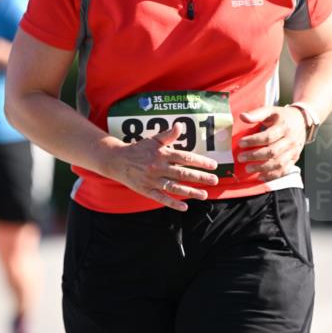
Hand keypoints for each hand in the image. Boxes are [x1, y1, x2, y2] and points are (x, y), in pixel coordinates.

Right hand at [104, 121, 218, 211]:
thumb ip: (168, 135)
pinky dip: (173, 204)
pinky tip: (185, 207)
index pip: (185, 158)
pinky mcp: (147, 190)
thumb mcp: (152, 140)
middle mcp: (158, 167)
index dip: (200, 161)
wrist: (117, 161)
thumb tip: (180, 125)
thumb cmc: (138, 149)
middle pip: (183, 173)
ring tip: (204, 195)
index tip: (213, 165)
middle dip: (200, 177)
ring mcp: (153, 180)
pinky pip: (161, 198)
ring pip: (174, 187)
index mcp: (162, 154)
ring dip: (190, 192)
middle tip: (215, 180)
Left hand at [237, 105, 306, 180]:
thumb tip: (242, 117)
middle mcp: (290, 140)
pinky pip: (284, 170)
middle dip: (254, 156)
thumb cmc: (282, 116)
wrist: (302, 120)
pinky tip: (260, 176)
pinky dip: (272, 175)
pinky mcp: (295, 159)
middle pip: (272, 152)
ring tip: (248, 168)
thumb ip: (256, 114)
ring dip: (262, 168)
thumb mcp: (270, 110)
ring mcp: (294, 151)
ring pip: (278, 163)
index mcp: (284, 127)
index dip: (253, 141)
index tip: (240, 143)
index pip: (267, 137)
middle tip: (241, 158)